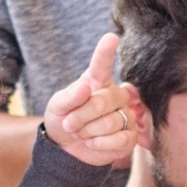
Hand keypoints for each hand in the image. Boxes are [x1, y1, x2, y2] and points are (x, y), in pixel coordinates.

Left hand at [41, 32, 143, 168]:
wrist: (67, 149)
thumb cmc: (63, 120)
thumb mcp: (56, 107)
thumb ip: (68, 97)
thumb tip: (86, 87)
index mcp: (97, 82)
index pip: (101, 65)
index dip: (105, 52)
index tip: (111, 38)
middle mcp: (115, 95)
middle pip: (103, 101)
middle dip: (80, 117)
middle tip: (69, 124)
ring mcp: (126, 115)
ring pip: (111, 122)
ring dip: (88, 132)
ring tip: (81, 133)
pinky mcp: (130, 137)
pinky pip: (120, 139)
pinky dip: (100, 144)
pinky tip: (93, 143)